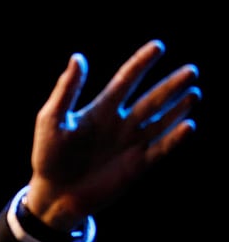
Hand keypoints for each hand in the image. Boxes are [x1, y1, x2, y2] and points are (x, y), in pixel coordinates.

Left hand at [26, 39, 200, 230]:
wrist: (54, 195)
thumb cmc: (48, 156)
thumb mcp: (52, 121)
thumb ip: (66, 92)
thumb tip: (78, 58)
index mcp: (101, 109)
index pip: (126, 80)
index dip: (141, 63)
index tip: (158, 46)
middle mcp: (121, 123)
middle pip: (151, 99)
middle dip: (171, 85)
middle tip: (191, 71)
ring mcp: (130, 144)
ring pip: (160, 121)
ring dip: (177, 108)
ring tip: (194, 93)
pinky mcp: (136, 165)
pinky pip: (161, 149)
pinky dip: (175, 138)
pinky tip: (188, 126)